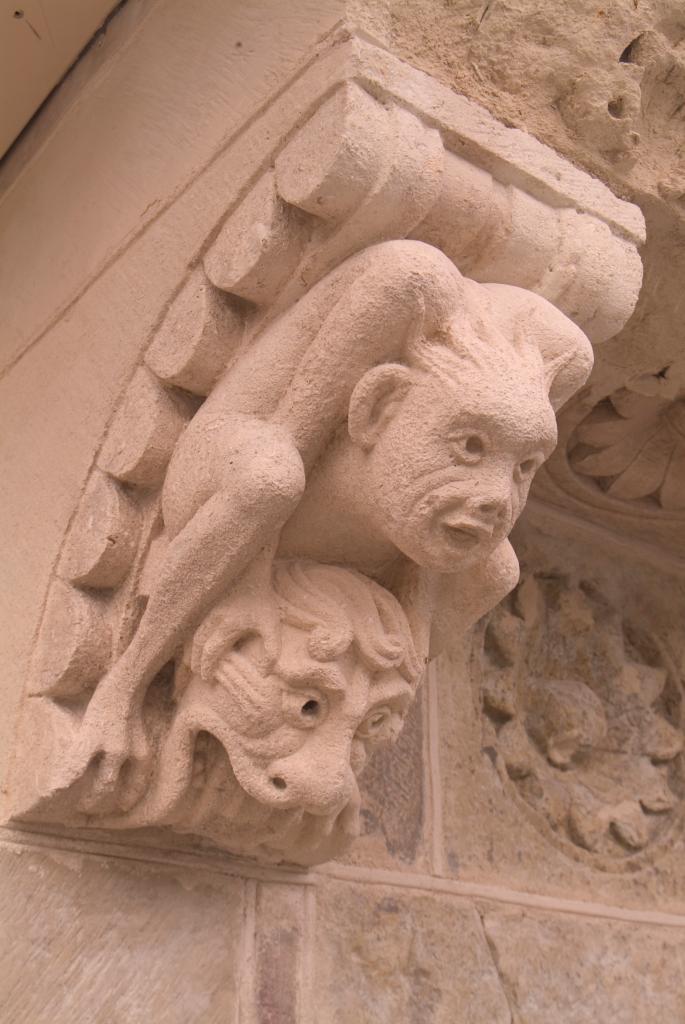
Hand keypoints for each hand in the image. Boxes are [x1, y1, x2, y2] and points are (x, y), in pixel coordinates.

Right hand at [66, 686, 151, 812]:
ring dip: (88, 800)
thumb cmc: (129, 711)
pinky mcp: (92, 737)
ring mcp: (109, 747)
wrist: (124, 685)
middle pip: (112, 790)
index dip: (126, 804)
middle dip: (99, 805)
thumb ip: (134, 757)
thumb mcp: (140, 737)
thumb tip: (123, 777)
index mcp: (142, 755)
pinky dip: (68, 779)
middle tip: (88, 810)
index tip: (118, 812)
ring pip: (99, 785)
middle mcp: (128, 755)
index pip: (135, 790)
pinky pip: (77, 765)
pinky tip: (59, 789)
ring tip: (78, 805)